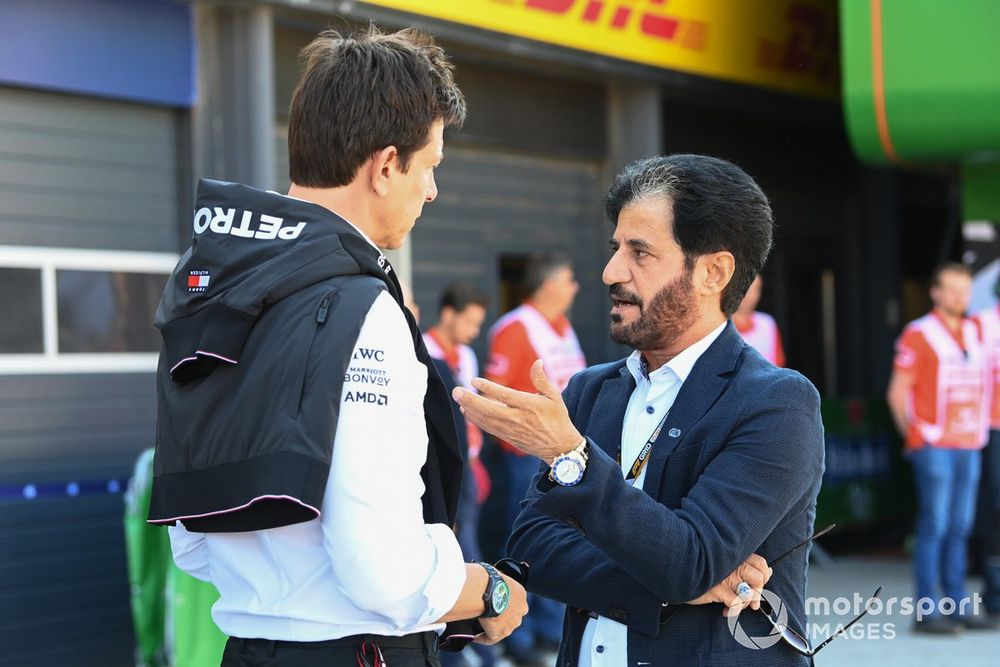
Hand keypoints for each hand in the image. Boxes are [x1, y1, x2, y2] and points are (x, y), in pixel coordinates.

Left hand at [452, 359, 581, 461]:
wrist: (559, 447)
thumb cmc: (557, 418)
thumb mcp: (554, 396)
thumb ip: (542, 379)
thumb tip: (537, 361)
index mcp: (529, 405)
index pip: (505, 396)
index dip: (488, 388)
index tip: (474, 380)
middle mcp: (518, 418)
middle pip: (489, 410)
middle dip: (471, 400)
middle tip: (456, 391)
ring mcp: (511, 430)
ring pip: (486, 420)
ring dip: (470, 409)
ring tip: (458, 398)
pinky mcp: (507, 437)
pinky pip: (488, 428)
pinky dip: (476, 420)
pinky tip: (467, 411)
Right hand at [476, 574, 528, 644]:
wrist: (488, 588)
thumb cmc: (488, 577)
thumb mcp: (496, 576)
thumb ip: (494, 582)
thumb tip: (484, 580)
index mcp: (520, 594)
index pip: (513, 601)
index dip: (502, 603)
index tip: (492, 603)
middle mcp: (521, 609)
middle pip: (510, 616)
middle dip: (500, 616)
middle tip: (486, 614)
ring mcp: (513, 623)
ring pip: (502, 628)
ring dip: (491, 627)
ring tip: (478, 625)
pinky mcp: (501, 632)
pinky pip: (490, 638)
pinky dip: (481, 637)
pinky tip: (473, 636)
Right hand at [687, 554, 771, 616]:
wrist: (677, 568)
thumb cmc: (700, 565)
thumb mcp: (722, 561)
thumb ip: (744, 563)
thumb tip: (768, 570)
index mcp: (734, 554)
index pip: (761, 563)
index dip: (764, 576)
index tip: (757, 584)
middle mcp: (733, 563)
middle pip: (759, 578)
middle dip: (758, 592)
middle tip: (750, 600)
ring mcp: (726, 576)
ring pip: (750, 594)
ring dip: (746, 603)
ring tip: (737, 605)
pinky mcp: (719, 590)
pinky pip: (737, 604)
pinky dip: (734, 611)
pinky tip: (726, 611)